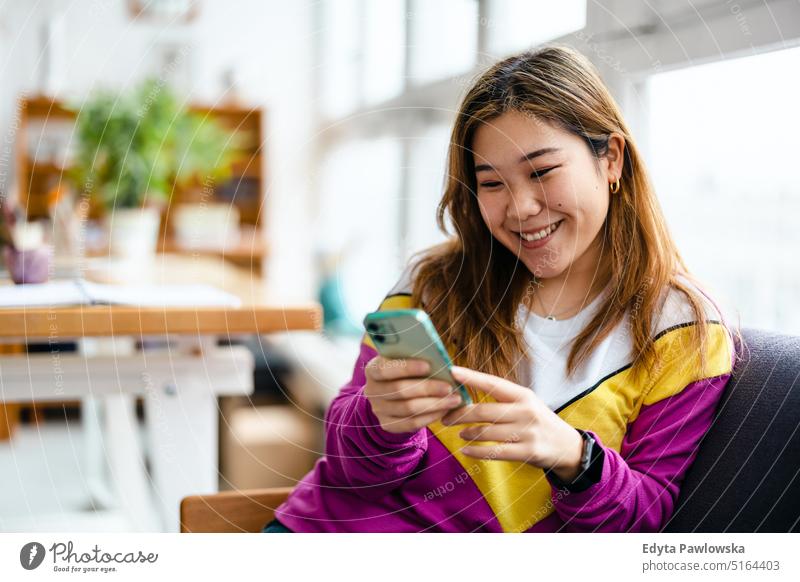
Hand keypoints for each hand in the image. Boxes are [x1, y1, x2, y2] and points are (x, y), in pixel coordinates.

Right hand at [364, 356, 463, 433]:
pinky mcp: (388, 425)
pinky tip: (444, 410)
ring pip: (408, 408)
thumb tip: (439, 360)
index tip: (429, 366)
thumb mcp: (404, 361)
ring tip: (453, 399)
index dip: (406, 367)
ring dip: (434, 404)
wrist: (391, 396)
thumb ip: (415, 359)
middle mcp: (372, 390)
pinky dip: (429, 416)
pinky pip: (410, 423)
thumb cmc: (405, 372)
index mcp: (373, 369)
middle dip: (427, 388)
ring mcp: (378, 410)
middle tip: (449, 387)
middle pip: (399, 390)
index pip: (385, 369)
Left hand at [441, 365, 583, 479]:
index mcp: (523, 395)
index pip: (492, 383)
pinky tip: (465, 450)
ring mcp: (527, 432)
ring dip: (467, 433)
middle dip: (460, 414)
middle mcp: (525, 411)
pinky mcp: (528, 452)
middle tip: (445, 417)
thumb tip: (465, 392)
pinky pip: (495, 452)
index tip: (452, 371)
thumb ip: (501, 398)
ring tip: (458, 432)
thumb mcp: (526, 403)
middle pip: (484, 411)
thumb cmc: (537, 420)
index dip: (471, 377)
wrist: (567, 446)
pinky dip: (476, 452)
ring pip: (487, 432)